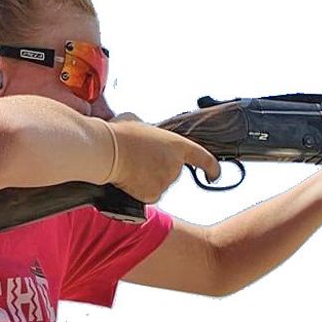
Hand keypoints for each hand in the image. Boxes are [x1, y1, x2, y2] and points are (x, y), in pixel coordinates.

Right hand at [104, 121, 220, 202]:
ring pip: (159, 183)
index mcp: (177, 145)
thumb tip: (148, 141)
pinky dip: (139, 189)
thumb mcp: (141, 125)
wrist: (107, 151)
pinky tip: (128, 178)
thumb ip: (153, 136)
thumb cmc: (121, 135)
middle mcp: (175, 166)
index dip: (211, 167)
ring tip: (130, 165)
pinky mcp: (152, 196)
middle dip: (159, 167)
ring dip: (148, 177)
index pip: (203, 158)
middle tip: (139, 158)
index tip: (214, 174)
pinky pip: (148, 194)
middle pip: (172, 171)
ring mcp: (165, 183)